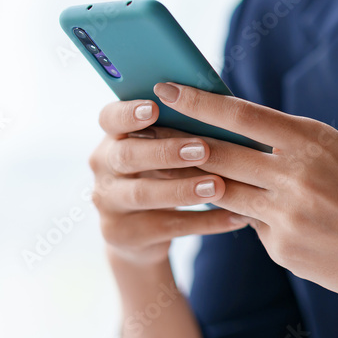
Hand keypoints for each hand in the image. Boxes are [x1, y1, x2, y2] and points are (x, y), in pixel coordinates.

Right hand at [89, 99, 248, 266]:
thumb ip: (176, 130)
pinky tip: (234, 217)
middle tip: (202, 149)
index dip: (128, 113)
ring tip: (218, 186)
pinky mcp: (122, 234)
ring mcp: (108, 203)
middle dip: (166, 152)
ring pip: (143, 195)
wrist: (139, 233)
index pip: (109, 118)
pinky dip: (204, 222)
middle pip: (127, 156)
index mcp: (112, 138)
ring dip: (182, 190)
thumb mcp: (159, 150)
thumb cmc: (160, 174)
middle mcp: (103, 168)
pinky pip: (167, 228)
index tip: (154, 107)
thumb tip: (220, 102)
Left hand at [152, 82, 337, 314]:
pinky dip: (251, 216)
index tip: (164, 88)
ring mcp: (287, 216)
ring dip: (196, 179)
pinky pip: (251, 224)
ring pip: (223, 191)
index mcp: (313, 141)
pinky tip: (274, 216)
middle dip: (177, 139)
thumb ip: (291, 142)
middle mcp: (296, 176)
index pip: (240, 114)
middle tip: (146, 127)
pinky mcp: (282, 248)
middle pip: (218, 153)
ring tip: (171, 165)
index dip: (197, 100)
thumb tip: (236, 129)